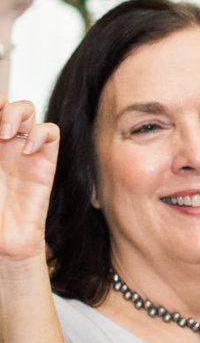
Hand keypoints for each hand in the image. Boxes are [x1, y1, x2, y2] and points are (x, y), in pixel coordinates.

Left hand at [0, 98, 59, 263]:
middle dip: (0, 103)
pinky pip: (51, 133)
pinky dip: (40, 134)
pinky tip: (25, 152)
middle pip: (6, 102)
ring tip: (5, 133)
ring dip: (16, 113)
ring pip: (28, 110)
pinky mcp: (45, 162)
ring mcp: (23, 150)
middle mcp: (3, 142)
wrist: (4, 241)